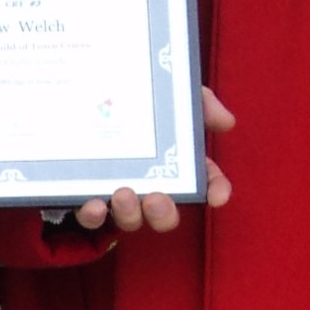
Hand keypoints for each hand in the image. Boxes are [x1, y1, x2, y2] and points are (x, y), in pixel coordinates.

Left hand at [75, 86, 235, 233]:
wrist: (83, 89)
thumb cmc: (135, 97)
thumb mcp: (169, 93)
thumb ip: (199, 103)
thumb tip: (226, 121)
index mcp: (175, 163)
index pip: (204, 182)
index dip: (215, 190)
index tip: (217, 196)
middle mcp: (149, 186)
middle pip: (165, 213)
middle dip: (164, 212)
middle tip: (157, 198)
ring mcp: (117, 196)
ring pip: (130, 219)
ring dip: (130, 213)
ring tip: (122, 194)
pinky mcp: (87, 198)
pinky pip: (92, 218)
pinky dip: (94, 216)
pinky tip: (93, 205)